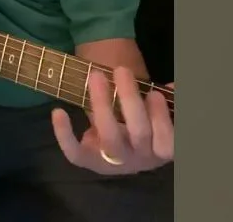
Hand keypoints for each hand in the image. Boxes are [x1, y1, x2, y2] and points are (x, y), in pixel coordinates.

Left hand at [51, 67, 173, 174]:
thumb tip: (174, 88)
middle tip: (121, 69)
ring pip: (110, 138)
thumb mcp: (158, 113)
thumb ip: (167, 103)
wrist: (121, 151)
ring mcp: (113, 162)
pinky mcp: (89, 162)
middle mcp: (140, 158)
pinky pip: (75, 153)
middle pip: (139, 132)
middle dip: (130, 98)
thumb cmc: (144, 124)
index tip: (155, 92)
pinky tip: (58, 112)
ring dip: (102, 104)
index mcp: (161, 148)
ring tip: (96, 76)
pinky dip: (64, 134)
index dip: (162, 117)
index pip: (169, 142)